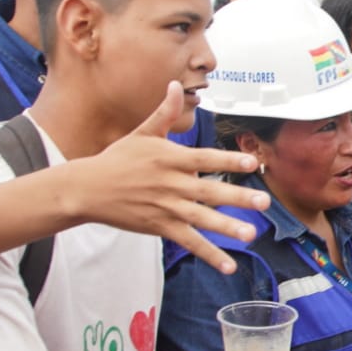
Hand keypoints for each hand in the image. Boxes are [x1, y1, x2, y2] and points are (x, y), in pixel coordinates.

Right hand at [66, 82, 270, 274]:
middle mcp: (171, 184)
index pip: (205, 159)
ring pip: (201, 219)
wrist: (87, 188)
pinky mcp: (160, 226)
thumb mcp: (142, 132)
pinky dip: (209, 254)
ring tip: (251, 234)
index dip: (229, 160)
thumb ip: (164, 112)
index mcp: (171, 159)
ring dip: (226, 227)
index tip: (252, 163)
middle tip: (264, 202)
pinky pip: (189, 242)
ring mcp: (166, 207)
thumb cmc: (117, 158)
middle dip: (237, 197)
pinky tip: (229, 265)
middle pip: (209, 191)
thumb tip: (175, 85)